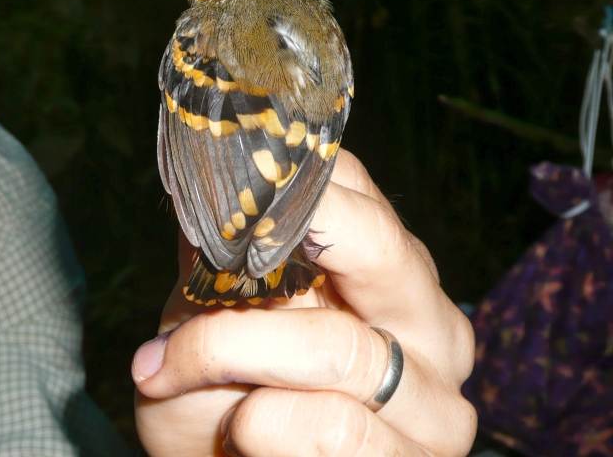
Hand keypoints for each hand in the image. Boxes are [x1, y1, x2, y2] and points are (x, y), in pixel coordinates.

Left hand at [132, 150, 476, 456]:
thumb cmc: (218, 398)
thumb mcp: (202, 320)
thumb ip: (210, 265)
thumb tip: (202, 195)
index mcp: (384, 267)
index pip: (352, 185)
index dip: (281, 182)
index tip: (220, 196)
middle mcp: (428, 318)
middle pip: (375, 243)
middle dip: (270, 255)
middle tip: (205, 273)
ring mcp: (436, 396)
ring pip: (339, 346)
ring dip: (231, 355)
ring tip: (176, 371)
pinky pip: (332, 426)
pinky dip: (261, 425)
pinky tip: (243, 431)